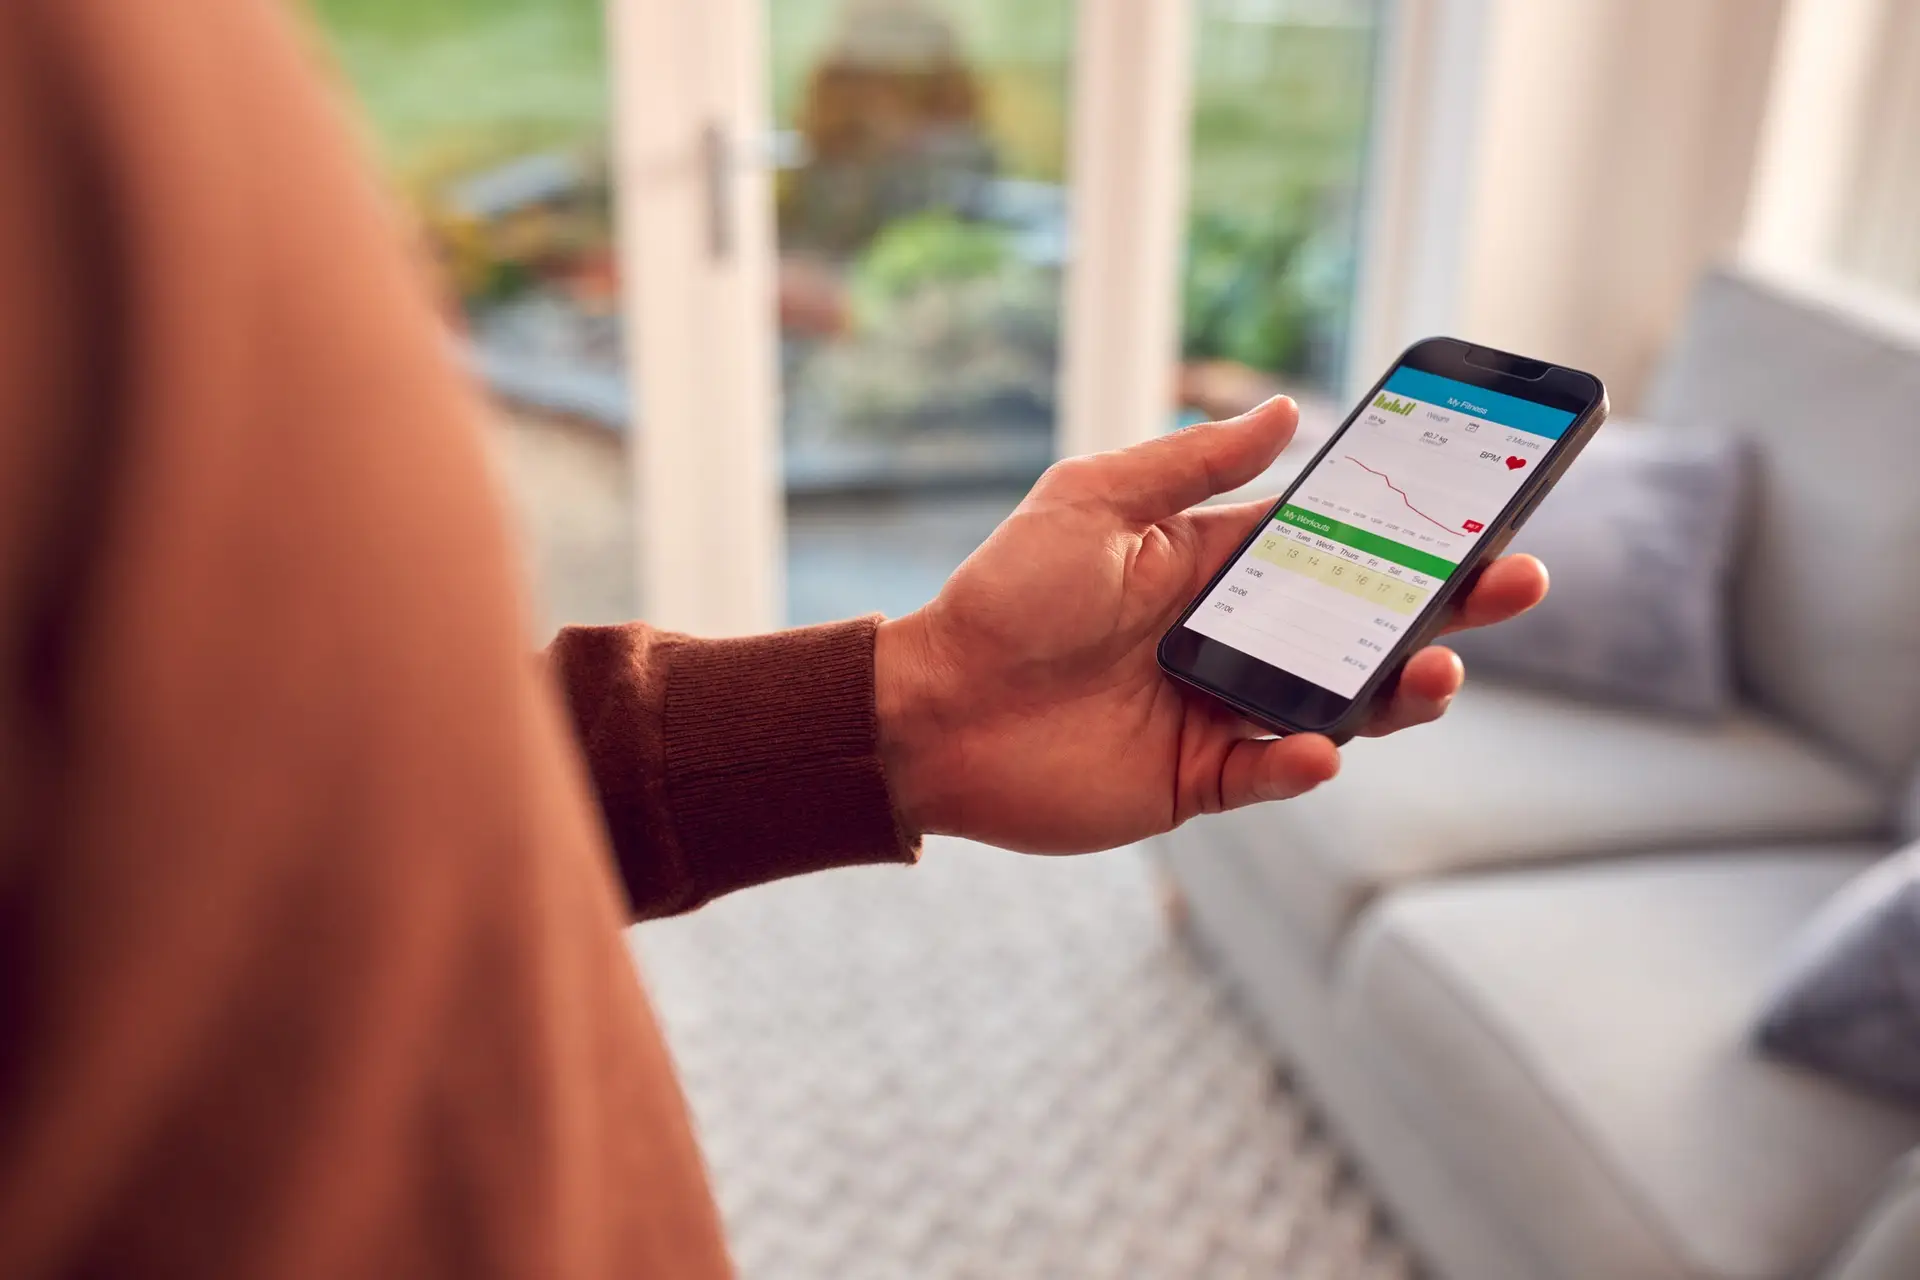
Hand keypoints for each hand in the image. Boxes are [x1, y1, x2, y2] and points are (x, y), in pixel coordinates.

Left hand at [875, 396, 1548, 852]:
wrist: (933, 709)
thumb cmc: (1004, 597)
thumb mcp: (1093, 503)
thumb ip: (1190, 463)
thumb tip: (1286, 409)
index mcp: (1215, 566)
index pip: (1336, 543)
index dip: (1410, 530)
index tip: (1484, 506)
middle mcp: (1233, 639)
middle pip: (1363, 624)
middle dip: (1446, 605)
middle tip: (1517, 581)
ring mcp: (1222, 712)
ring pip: (1340, 703)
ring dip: (1398, 690)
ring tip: (1440, 671)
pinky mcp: (1197, 782)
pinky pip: (1270, 776)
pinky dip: (1301, 765)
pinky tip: (1319, 746)